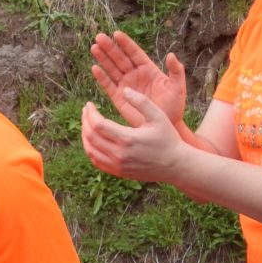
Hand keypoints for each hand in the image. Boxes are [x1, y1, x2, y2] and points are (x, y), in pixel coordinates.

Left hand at [79, 90, 193, 184]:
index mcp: (127, 138)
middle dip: (85, 121)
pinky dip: (90, 149)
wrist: (176, 165)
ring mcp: (118, 165)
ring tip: (86, 123)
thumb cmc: (168, 138)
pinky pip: (96, 161)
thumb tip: (124, 90)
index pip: (98, 125)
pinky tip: (92, 139)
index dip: (90, 113)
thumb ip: (141, 102)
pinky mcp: (118, 172)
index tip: (89, 104)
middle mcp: (119, 154)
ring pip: (90, 150)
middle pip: (91, 136)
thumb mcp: (158, 116)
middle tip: (86, 111)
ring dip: (84, 135)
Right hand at [87, 30, 188, 127]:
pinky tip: (94, 68)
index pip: (134, 53)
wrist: (165, 126)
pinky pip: (108, 85)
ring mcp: (126, 85)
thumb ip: (176, 71)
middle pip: (120, 58)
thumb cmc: (174, 107)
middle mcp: (135, 75)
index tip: (116, 34)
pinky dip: (101, 77)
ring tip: (94, 48)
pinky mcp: (119, 98)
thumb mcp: (178, 88)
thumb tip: (171, 55)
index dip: (125, 43)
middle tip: (99, 37)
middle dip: (110, 47)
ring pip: (111, 69)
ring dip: (103, 58)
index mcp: (148, 69)